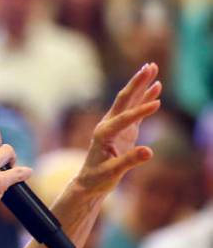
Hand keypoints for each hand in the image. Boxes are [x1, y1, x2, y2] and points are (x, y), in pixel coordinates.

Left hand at [76, 63, 161, 196]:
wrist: (89, 182)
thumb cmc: (98, 178)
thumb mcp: (113, 172)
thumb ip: (129, 161)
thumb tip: (149, 151)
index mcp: (103, 133)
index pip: (125, 118)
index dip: (141, 111)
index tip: (158, 104)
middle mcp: (108, 125)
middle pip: (124, 99)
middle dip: (137, 82)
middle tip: (149, 66)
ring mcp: (116, 125)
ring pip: (129, 101)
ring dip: (141, 84)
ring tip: (152, 67)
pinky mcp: (124, 129)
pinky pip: (136, 110)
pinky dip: (145, 98)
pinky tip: (156, 87)